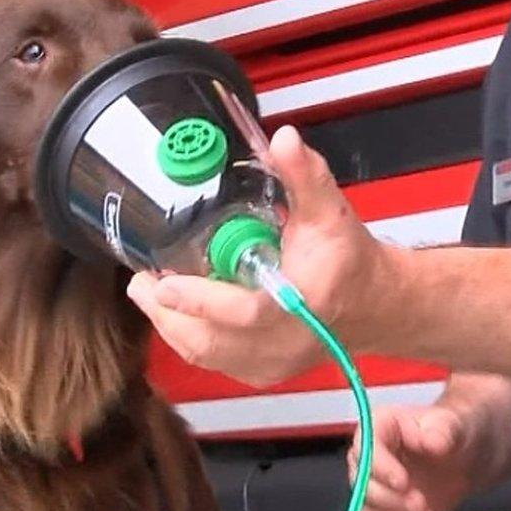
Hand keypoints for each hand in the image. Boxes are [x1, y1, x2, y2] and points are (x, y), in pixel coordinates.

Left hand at [127, 126, 394, 386]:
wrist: (369, 304)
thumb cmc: (347, 260)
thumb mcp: (329, 212)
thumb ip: (304, 175)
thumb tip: (283, 139)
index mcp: (303, 304)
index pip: (246, 313)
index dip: (201, 301)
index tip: (165, 283)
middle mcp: (285, 342)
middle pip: (211, 342)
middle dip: (167, 314)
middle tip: (141, 282)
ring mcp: (270, 363)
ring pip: (204, 354)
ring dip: (170, 324)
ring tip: (147, 291)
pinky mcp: (259, 372)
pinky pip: (211, 360)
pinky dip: (186, 335)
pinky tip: (172, 311)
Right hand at [347, 406, 476, 510]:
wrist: (462, 456)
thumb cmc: (450, 432)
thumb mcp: (451, 424)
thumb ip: (441, 431)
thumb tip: (431, 442)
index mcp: (379, 426)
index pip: (367, 447)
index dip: (381, 467)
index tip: (403, 483)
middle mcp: (370, 454)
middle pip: (362, 481)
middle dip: (390, 498)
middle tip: (420, 504)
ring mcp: (376, 481)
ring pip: (365, 505)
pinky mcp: (384, 504)